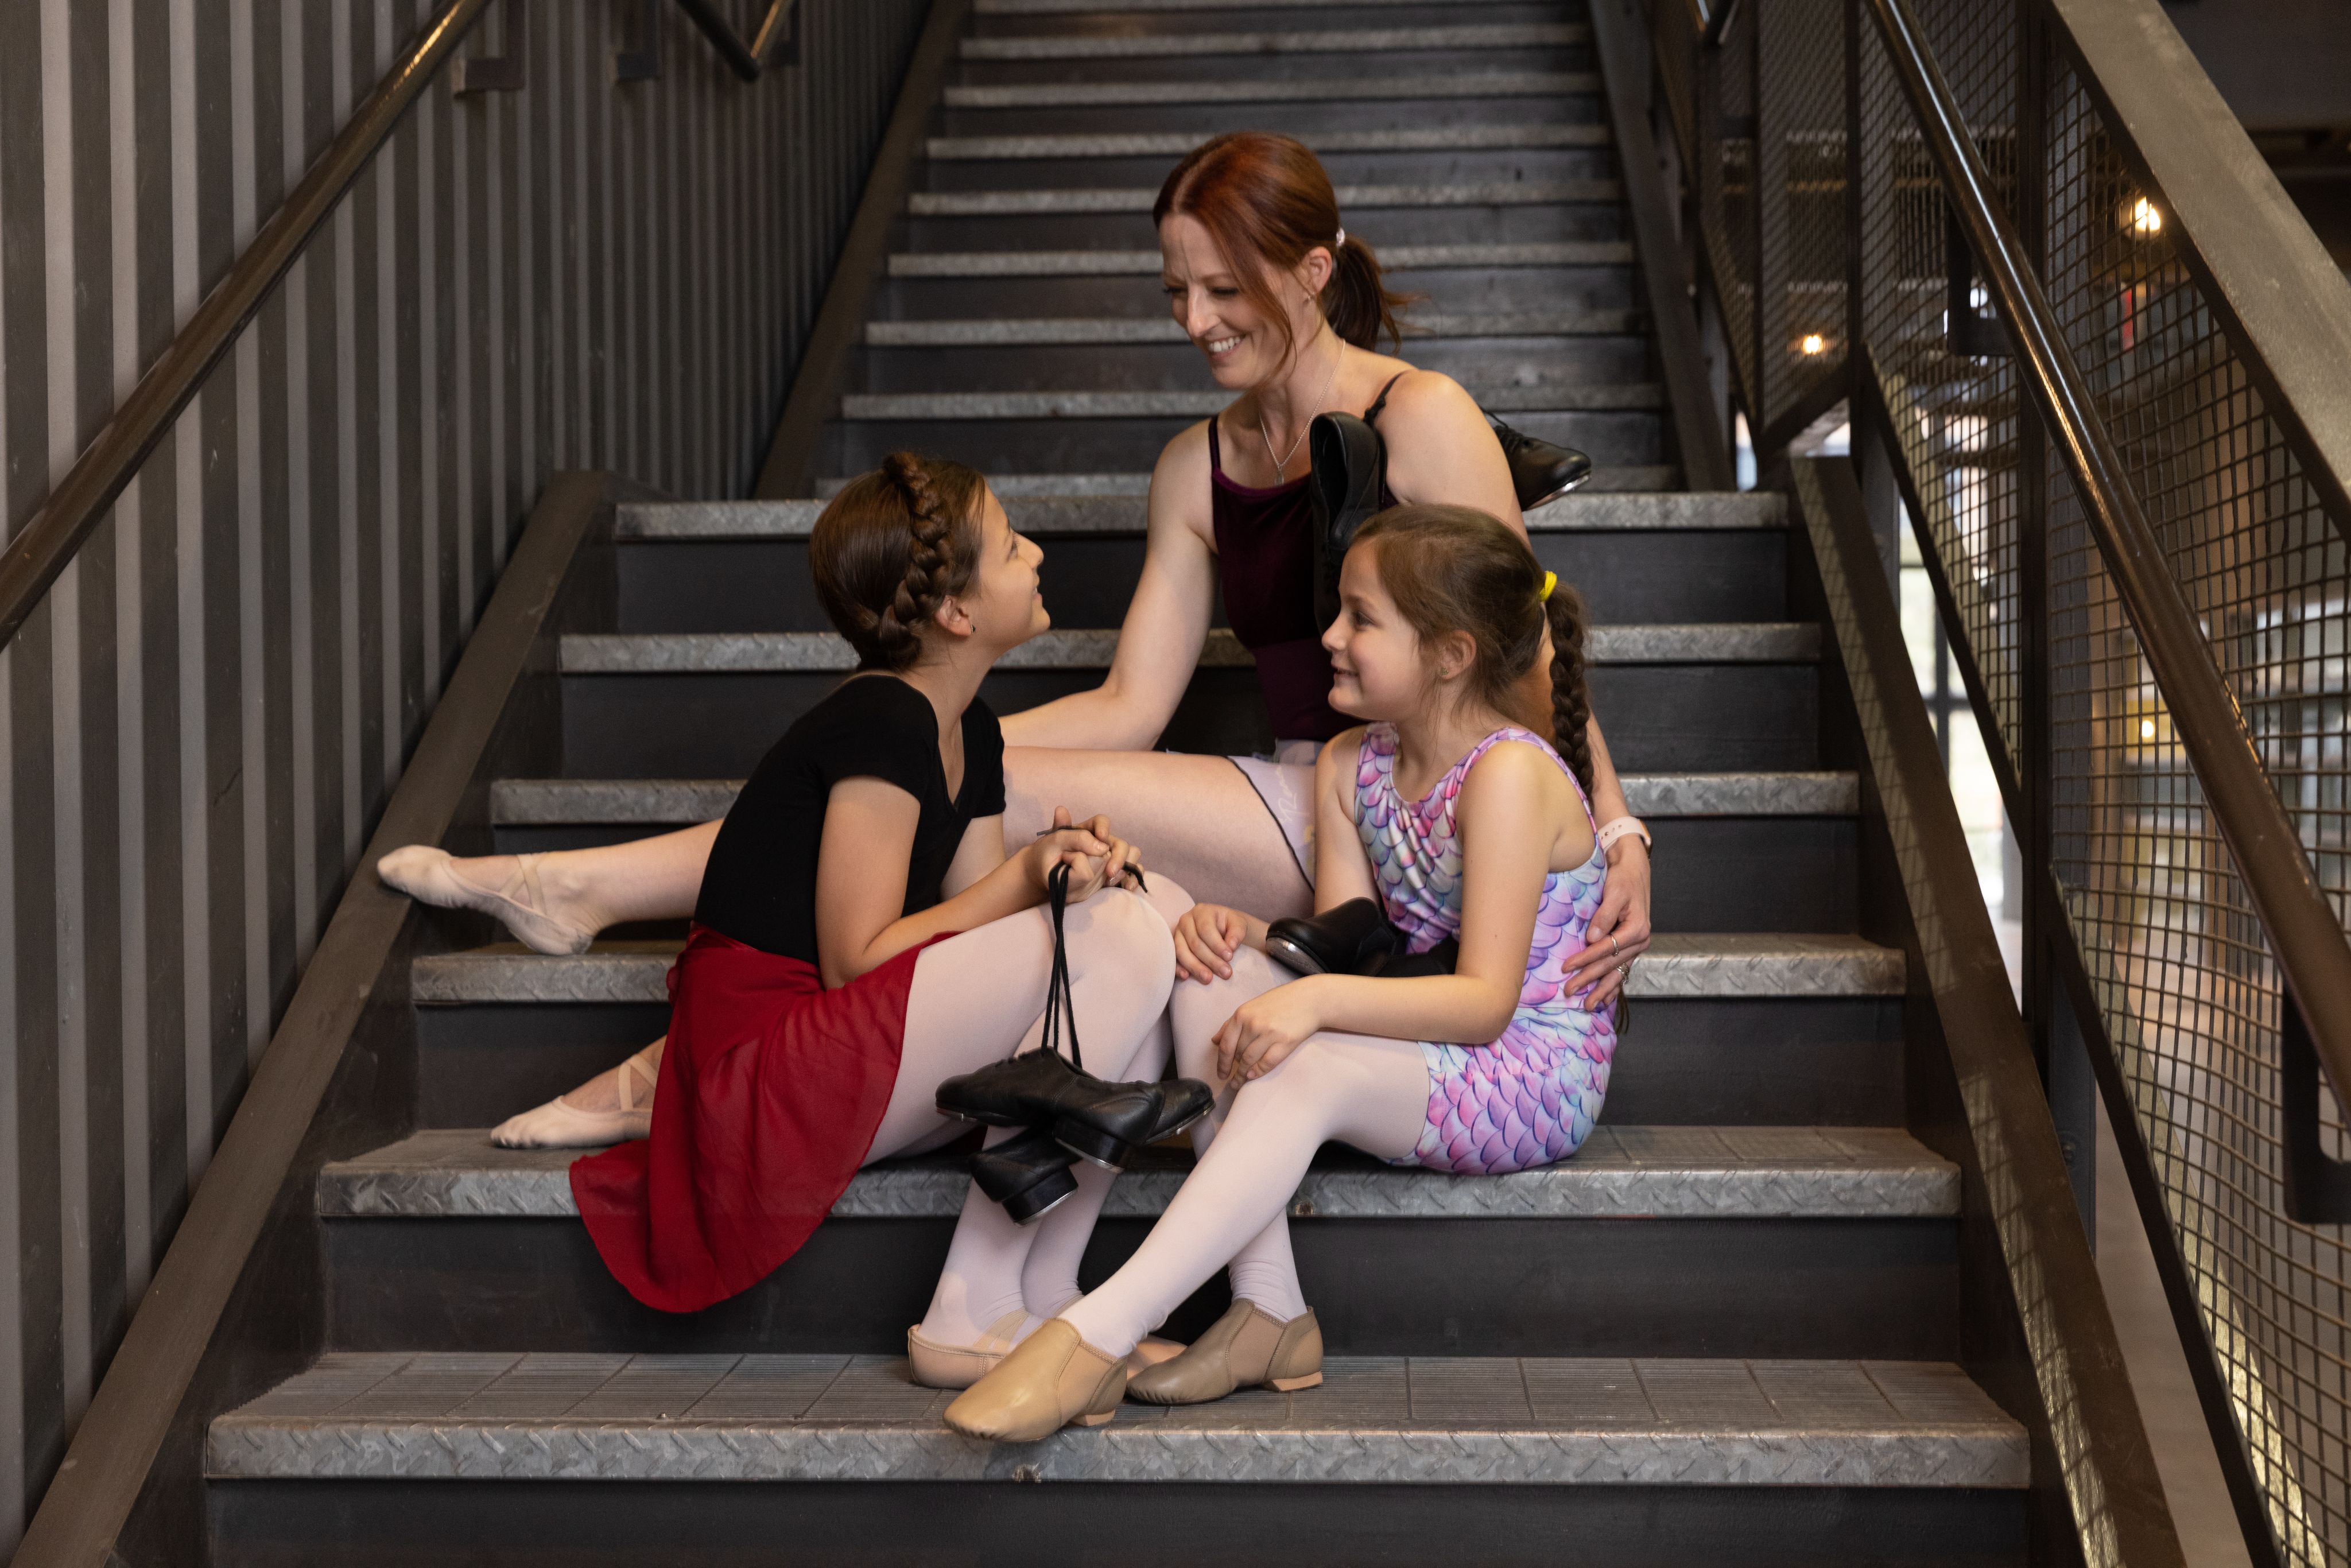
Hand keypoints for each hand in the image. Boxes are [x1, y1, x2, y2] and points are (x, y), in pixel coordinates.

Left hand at [1027, 807, 1142, 902]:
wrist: (1042, 876)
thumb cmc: (1047, 855)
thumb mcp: (1054, 841)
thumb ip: (1075, 836)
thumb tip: (1102, 845)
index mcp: (1088, 830)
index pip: (1102, 822)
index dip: (1104, 828)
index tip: (1101, 837)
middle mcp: (1102, 844)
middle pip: (1121, 843)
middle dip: (1119, 856)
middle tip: (1108, 871)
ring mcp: (1109, 859)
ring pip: (1131, 856)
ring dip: (1127, 867)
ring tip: (1111, 879)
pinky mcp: (1112, 875)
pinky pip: (1131, 874)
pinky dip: (1132, 879)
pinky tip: (1126, 887)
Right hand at [1173, 903, 1260, 983]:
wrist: (1222, 929)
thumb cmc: (1229, 926)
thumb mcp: (1238, 923)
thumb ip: (1237, 932)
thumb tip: (1231, 945)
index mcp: (1201, 912)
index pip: (1206, 929)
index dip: (1217, 944)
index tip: (1230, 957)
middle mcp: (1186, 921)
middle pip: (1195, 943)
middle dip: (1210, 960)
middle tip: (1226, 973)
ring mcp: (1177, 934)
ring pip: (1182, 952)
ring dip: (1195, 967)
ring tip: (1208, 979)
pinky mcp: (1173, 947)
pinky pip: (1173, 959)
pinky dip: (1178, 968)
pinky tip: (1186, 977)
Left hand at [1212, 978, 1324, 1081]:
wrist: (1310, 999)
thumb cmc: (1280, 1001)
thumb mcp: (1252, 1007)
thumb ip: (1232, 1023)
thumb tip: (1215, 1040)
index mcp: (1242, 1014)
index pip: (1225, 1044)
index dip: (1221, 1062)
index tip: (1221, 1073)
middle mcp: (1253, 1024)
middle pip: (1237, 1054)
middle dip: (1233, 1069)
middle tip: (1231, 1080)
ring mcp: (1269, 1033)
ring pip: (1250, 1061)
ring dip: (1243, 1074)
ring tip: (1240, 1082)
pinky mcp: (1285, 1042)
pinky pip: (1267, 1062)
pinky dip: (1258, 1072)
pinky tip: (1253, 1076)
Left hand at [1562, 836, 1651, 1006]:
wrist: (1634, 871)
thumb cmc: (1622, 879)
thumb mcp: (1614, 892)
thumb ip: (1604, 915)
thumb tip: (1591, 938)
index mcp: (1637, 929)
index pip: (1606, 949)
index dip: (1585, 959)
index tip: (1565, 967)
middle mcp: (1640, 941)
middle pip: (1610, 965)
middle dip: (1589, 979)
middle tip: (1569, 991)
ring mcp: (1636, 946)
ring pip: (1617, 972)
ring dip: (1601, 989)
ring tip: (1587, 1006)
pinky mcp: (1631, 947)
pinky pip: (1622, 970)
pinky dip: (1613, 985)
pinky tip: (1604, 999)